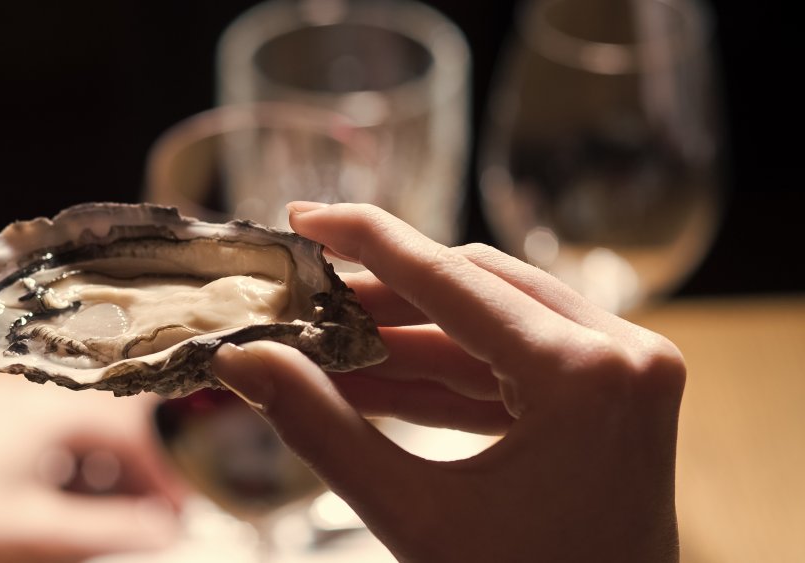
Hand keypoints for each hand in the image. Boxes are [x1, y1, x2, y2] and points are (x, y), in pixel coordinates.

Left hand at [0, 375, 184, 562]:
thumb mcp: (31, 527)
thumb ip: (104, 528)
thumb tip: (164, 529)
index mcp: (56, 408)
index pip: (137, 428)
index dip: (167, 469)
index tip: (180, 507)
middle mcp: (45, 394)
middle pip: (123, 421)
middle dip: (147, 464)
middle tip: (159, 510)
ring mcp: (27, 404)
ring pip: (97, 428)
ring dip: (119, 468)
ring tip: (125, 511)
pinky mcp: (12, 421)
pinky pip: (68, 435)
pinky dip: (88, 465)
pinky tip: (84, 498)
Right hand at [211, 203, 684, 562]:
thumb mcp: (414, 518)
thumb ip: (323, 429)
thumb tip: (246, 362)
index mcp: (587, 378)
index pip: (452, 281)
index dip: (368, 242)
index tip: (308, 218)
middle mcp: (624, 356)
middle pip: (474, 289)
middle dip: (380, 297)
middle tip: (305, 297)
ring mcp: (628, 373)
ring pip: (493, 320)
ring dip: (408, 335)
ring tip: (328, 341)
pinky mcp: (614, 394)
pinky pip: (515, 363)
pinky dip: (446, 373)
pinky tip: (376, 377)